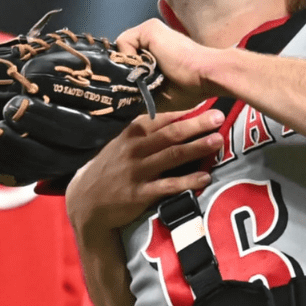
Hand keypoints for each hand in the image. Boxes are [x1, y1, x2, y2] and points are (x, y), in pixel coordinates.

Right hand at [65, 108, 224, 243]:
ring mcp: (137, 171)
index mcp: (131, 134)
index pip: (160, 118)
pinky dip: (188, 181)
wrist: (86, 202)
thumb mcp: (121, 145)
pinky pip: (168, 186)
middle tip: (219, 116)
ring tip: (217, 141)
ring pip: (172, 156)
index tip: (206, 103)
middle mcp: (134, 149)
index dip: (184, 111)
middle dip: (196, 124)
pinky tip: (205, 177)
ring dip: (196, 148)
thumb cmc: (110, 169)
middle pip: (170, 134)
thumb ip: (145, 132)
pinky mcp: (140, 194)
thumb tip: (176, 117)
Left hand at [116, 19, 221, 109]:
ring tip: (145, 76)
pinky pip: (123, 42)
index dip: (130, 74)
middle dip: (128, 70)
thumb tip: (120, 98)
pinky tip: (145, 66)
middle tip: (142, 83)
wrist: (206, 75)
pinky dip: (128, 57)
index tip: (137, 88)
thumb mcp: (160, 95)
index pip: (132, 61)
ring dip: (129, 65)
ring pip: (124, 48)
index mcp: (160, 53)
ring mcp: (151, 30)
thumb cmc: (191, 88)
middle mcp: (154, 38)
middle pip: (126, 54)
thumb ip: (140, 92)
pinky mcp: (149, 29)